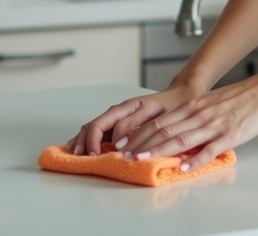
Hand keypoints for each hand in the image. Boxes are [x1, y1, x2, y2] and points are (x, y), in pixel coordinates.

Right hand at [65, 83, 200, 156]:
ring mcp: (117, 120)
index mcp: (122, 108)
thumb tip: (116, 141)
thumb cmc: (168, 106)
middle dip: (83, 143)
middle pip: (91, 127)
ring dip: (83, 142)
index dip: (92, 141)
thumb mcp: (152, 113)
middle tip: (81, 159)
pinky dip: (90, 141)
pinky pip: (101, 134)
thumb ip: (132, 124)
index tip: (93, 156)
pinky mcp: (120, 127)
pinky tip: (84, 151)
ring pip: (92, 130)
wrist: (180, 99)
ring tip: (77, 156)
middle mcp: (116, 114)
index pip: (98, 125)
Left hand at [122, 74, 257, 172]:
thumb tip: (177, 129)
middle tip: (127, 156)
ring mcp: (214, 125)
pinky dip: (196, 159)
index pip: (161, 121)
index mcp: (194, 106)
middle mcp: (199, 114)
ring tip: (145, 160)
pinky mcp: (230, 135)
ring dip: (160, 151)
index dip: (141, 134)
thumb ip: (194, 115)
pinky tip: (185, 167)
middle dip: (143, 144)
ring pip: (181, 139)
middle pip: (165, 130)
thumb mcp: (211, 102)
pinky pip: (209, 149)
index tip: (128, 144)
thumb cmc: (241, 97)